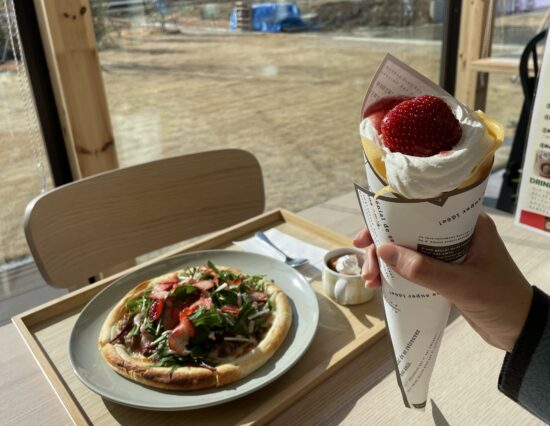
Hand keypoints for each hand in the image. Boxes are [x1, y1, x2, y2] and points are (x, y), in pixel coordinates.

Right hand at [353, 213, 532, 351]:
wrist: (521, 331)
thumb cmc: (500, 300)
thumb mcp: (461, 284)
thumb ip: (424, 269)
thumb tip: (383, 251)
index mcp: (466, 223)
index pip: (421, 210)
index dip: (390, 219)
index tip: (368, 235)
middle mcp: (454, 233)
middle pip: (408, 230)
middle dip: (383, 246)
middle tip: (367, 267)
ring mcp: (448, 253)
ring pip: (407, 249)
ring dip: (386, 262)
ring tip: (370, 280)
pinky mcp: (444, 272)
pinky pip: (413, 267)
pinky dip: (396, 274)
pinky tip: (381, 284)